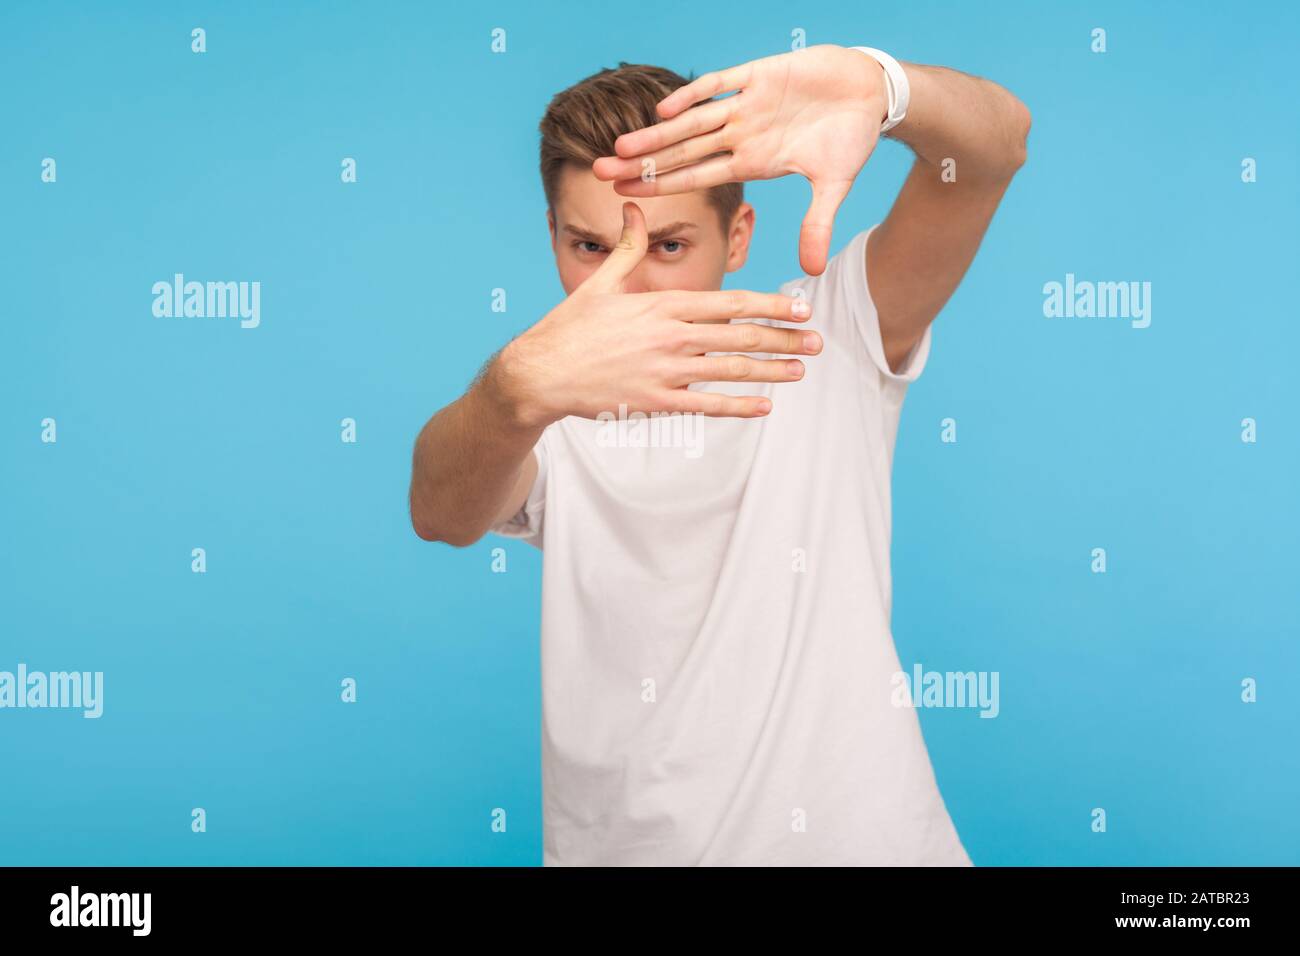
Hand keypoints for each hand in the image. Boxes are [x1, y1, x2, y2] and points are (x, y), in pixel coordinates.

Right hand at [493, 202, 821, 427]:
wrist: (540, 372)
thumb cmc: (570, 326)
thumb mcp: (601, 281)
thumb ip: (628, 246)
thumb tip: (635, 205)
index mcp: (662, 304)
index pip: (729, 303)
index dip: (771, 305)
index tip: (800, 306)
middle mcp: (670, 336)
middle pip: (740, 336)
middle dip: (784, 338)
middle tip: (817, 340)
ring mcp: (664, 371)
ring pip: (730, 370)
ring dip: (770, 370)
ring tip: (800, 370)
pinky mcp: (655, 402)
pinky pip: (706, 405)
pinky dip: (737, 406)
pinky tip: (763, 407)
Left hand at [592, 45, 887, 275]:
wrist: (872, 93)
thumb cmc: (850, 139)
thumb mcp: (832, 186)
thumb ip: (817, 225)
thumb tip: (812, 271)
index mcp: (750, 161)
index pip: (694, 177)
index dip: (659, 185)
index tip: (621, 196)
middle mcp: (740, 134)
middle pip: (680, 151)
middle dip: (641, 162)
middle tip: (597, 171)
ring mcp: (746, 105)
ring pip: (690, 123)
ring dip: (656, 135)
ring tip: (619, 147)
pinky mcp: (761, 74)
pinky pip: (720, 85)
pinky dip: (694, 96)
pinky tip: (664, 110)